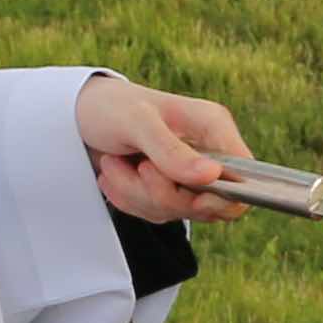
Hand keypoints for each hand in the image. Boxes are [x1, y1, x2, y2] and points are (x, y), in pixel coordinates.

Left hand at [79, 73, 249, 224]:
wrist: (77, 115)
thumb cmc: (110, 107)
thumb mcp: (138, 123)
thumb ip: (172, 151)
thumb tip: (213, 176)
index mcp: (213, 129)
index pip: (245, 178)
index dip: (223, 197)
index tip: (190, 197)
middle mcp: (206, 153)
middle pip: (208, 204)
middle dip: (163, 194)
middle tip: (137, 167)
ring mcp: (186, 175)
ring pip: (178, 212)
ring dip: (138, 195)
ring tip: (113, 163)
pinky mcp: (166, 190)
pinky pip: (157, 215)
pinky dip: (129, 200)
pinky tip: (114, 175)